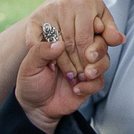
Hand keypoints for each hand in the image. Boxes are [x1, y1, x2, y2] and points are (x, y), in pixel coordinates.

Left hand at [14, 0, 122, 128]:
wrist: (35, 106)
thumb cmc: (31, 80)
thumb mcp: (29, 65)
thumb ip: (40, 51)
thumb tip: (59, 44)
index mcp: (65, 40)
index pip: (84, 28)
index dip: (93, 27)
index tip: (96, 30)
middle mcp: (78, 51)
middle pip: (99, 42)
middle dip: (97, 49)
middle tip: (88, 56)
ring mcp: (86, 67)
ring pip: (104, 60)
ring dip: (97, 66)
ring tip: (84, 74)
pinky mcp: (90, 84)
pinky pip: (99, 81)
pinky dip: (90, 85)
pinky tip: (76, 89)